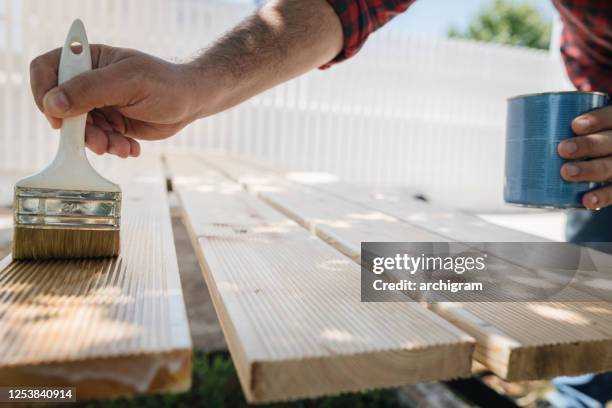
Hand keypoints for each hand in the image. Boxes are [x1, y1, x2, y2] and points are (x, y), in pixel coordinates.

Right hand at [30, 45, 203, 157]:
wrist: (190, 102)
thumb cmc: (164, 83)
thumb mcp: (127, 82)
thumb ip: (89, 90)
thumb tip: (52, 103)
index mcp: (87, 60)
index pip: (46, 70)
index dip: (44, 94)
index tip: (58, 117)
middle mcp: (87, 82)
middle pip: (61, 108)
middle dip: (79, 130)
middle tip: (100, 142)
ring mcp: (98, 104)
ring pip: (80, 130)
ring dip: (99, 143)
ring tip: (122, 146)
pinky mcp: (110, 124)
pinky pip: (99, 140)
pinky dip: (113, 148)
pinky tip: (131, 148)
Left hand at [558, 106, 611, 208]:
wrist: (594, 156)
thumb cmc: (576, 136)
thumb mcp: (573, 123)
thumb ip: (556, 117)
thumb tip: (520, 116)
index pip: (610, 117)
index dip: (597, 119)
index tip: (574, 125)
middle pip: (611, 142)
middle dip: (588, 145)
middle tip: (563, 149)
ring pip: (611, 167)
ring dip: (590, 170)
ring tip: (566, 172)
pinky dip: (601, 197)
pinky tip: (586, 201)